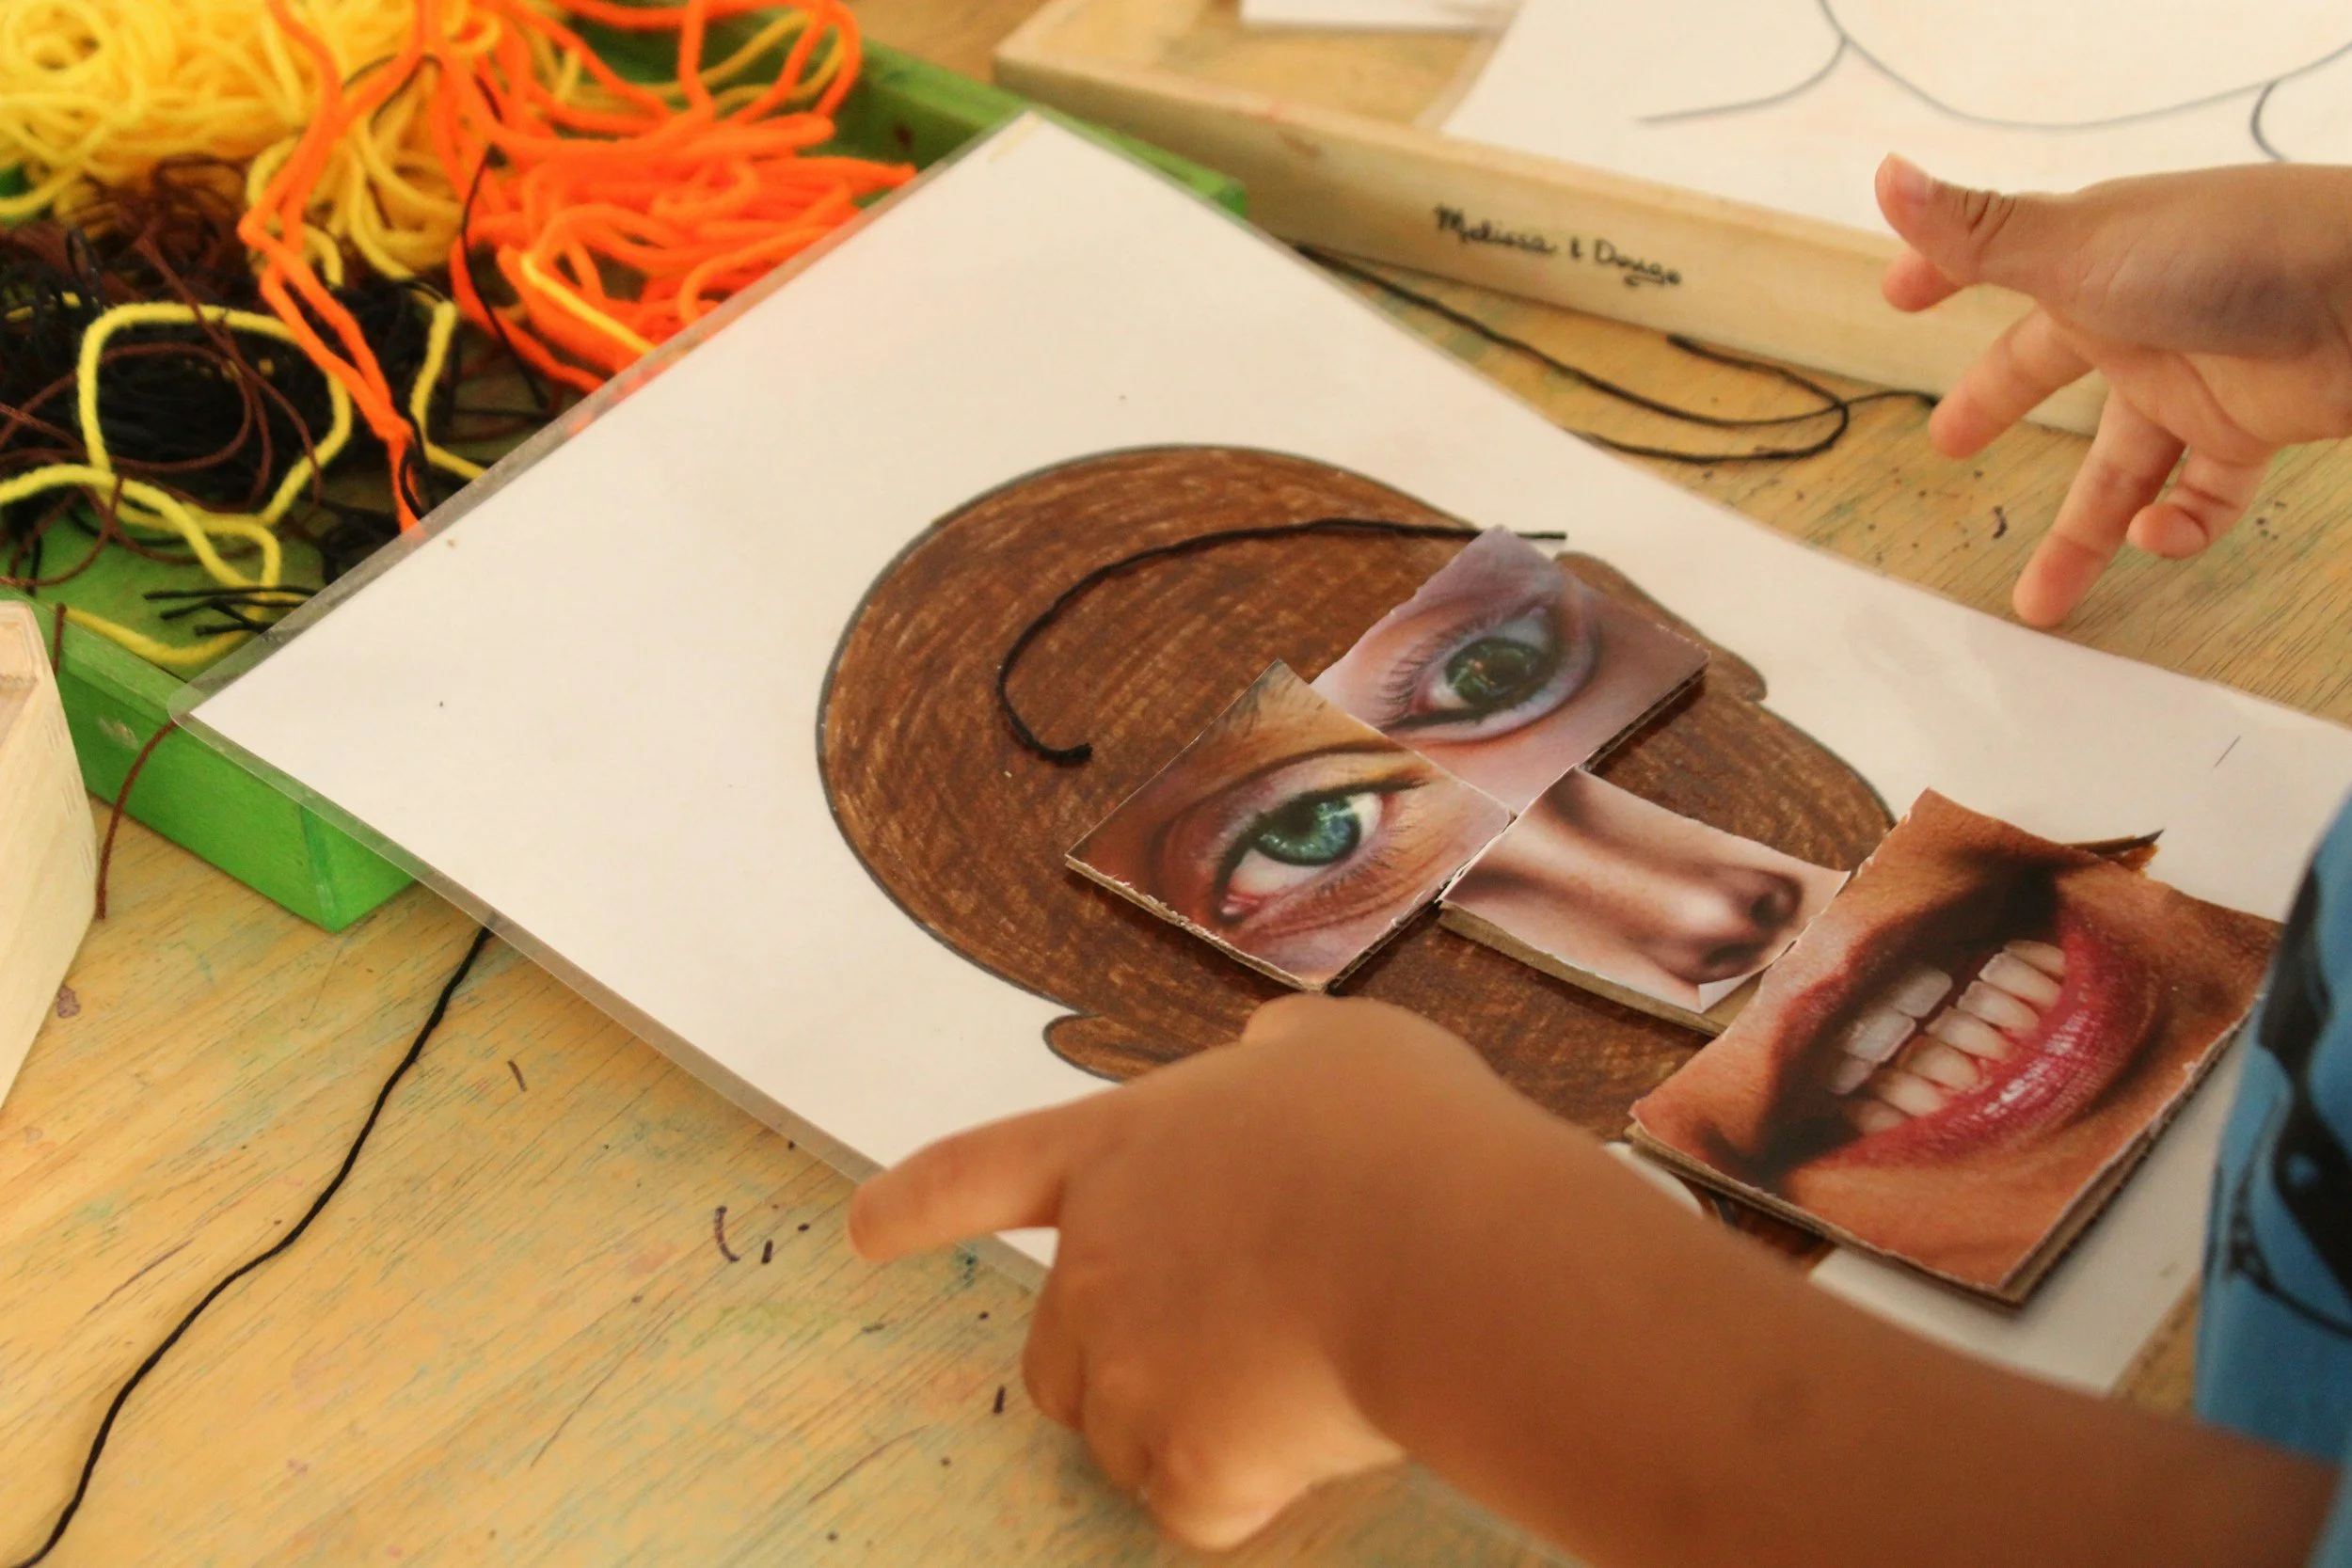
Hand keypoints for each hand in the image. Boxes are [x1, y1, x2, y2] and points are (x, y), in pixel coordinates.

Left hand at [847, 995, 1525, 1547]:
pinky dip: (1249, 1491)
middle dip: (1120, 1364)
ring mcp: (1131, 1371)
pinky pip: (1200, 1508)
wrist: (1448, 1253)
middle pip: (1055, 1353)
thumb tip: (1266, 1063)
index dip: (917, 1205)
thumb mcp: (1333, 1047)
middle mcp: (1096, 1262)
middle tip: (1242, 1342)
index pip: (979, 1173)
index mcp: (1118, 1150)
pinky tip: (1322, 1436)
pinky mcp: (1185, 1465)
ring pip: (1127, 1439)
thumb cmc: (1402, 1135)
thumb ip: (1274, 1059)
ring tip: (1305, 1381)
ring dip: (1190, 1430)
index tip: (863, 1229)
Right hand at [1875, 155, 2351, 625]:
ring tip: (2038, 601)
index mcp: (2089, 263)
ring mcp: (2196, 376)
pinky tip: (2153, 538)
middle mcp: (2140, 317)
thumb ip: (1978, 233)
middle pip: (2050, 373)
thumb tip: (1887, 179)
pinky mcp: (2251, 429)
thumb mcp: (2080, 244)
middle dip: (1997, 406)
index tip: (1901, 295)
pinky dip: (2177, 531)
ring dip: (2081, 537)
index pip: (1999, 263)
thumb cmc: (2236, 252)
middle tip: (1950, 446)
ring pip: (2121, 469)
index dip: (1944, 273)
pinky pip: (2203, 499)